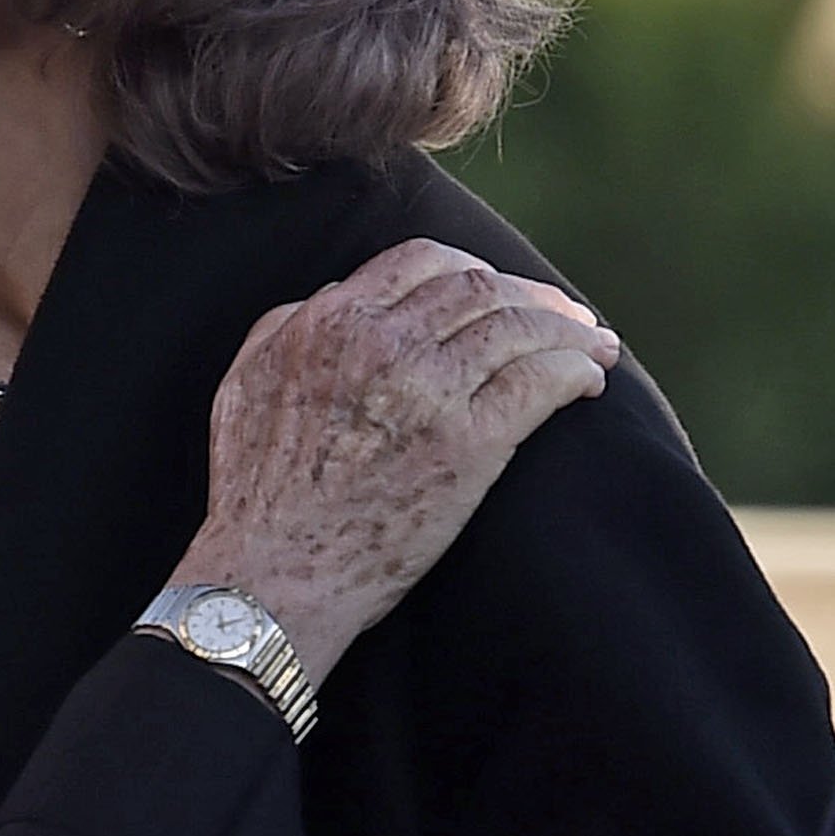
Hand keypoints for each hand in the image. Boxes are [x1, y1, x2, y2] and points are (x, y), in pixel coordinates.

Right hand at [178, 239, 616, 682]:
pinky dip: (575, 370)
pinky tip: (588, 380)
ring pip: (521, 327)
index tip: (494, 291)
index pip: (422, 261)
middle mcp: (381, 344)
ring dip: (569, 331)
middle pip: (482, 289)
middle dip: (532, 296)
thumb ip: (284, 327)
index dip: (471, 269)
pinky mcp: (470, 442)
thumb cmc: (256, 491)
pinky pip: (542, 381)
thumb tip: (335, 297)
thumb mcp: (243, 386)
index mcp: (328, 324)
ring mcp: (428, 390)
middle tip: (563, 319)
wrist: (273, 574)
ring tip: (593, 346)